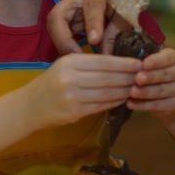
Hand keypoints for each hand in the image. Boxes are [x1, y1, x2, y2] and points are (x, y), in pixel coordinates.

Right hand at [23, 53, 141, 127]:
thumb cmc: (51, 83)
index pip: (104, 62)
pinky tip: (123, 99)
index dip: (124, 63)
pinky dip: (115, 102)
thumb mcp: (66, 66)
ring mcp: (73, 96)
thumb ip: (89, 64)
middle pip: (108, 77)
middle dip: (129, 77)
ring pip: (107, 92)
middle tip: (144, 77)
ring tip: (137, 88)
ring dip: (125, 91)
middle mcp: (71, 78)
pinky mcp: (75, 112)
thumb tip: (121, 64)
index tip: (140, 64)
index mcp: (70, 62)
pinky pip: (101, 105)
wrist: (30, 106)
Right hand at [47, 0, 133, 53]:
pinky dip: (65, 46)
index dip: (92, 24)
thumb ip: (118, 29)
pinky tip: (74, 58)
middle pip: (57, 17)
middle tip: (76, 58)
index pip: (92, 5)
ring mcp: (67, 8)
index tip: (94, 41)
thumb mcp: (126, 7)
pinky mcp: (66, 18)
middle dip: (62, 40)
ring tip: (75, 61)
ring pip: (54, 27)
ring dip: (61, 45)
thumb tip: (109, 56)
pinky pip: (59, 33)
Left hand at [128, 48, 174, 121]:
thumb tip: (126, 59)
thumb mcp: (149, 62)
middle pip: (165, 74)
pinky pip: (158, 105)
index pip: (168, 57)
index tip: (144, 64)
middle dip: (150, 77)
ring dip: (146, 92)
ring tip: (132, 92)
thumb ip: (141, 58)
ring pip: (161, 90)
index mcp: (174, 57)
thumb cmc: (152, 71)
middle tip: (137, 78)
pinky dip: (143, 105)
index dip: (156, 61)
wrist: (166, 94)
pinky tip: (131, 103)